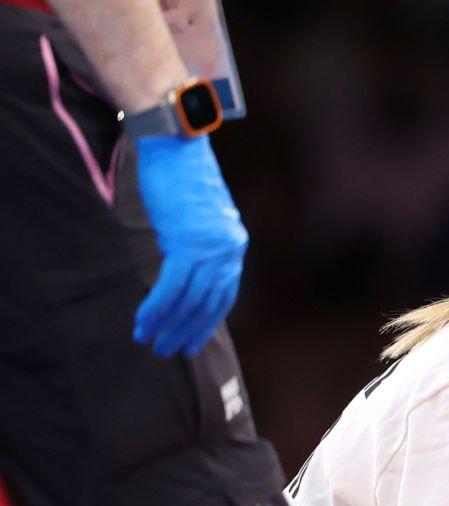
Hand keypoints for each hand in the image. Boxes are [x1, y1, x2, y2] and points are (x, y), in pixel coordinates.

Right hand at [131, 134, 247, 356]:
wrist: (173, 142)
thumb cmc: (178, 175)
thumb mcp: (195, 217)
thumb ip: (195, 247)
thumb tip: (183, 275)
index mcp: (234, 244)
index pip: (224, 294)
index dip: (207, 321)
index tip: (191, 340)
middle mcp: (229, 249)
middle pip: (209, 303)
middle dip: (186, 330)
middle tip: (167, 350)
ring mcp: (211, 248)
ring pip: (190, 300)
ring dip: (168, 324)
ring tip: (150, 341)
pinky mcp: (188, 243)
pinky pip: (172, 286)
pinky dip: (157, 307)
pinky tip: (144, 321)